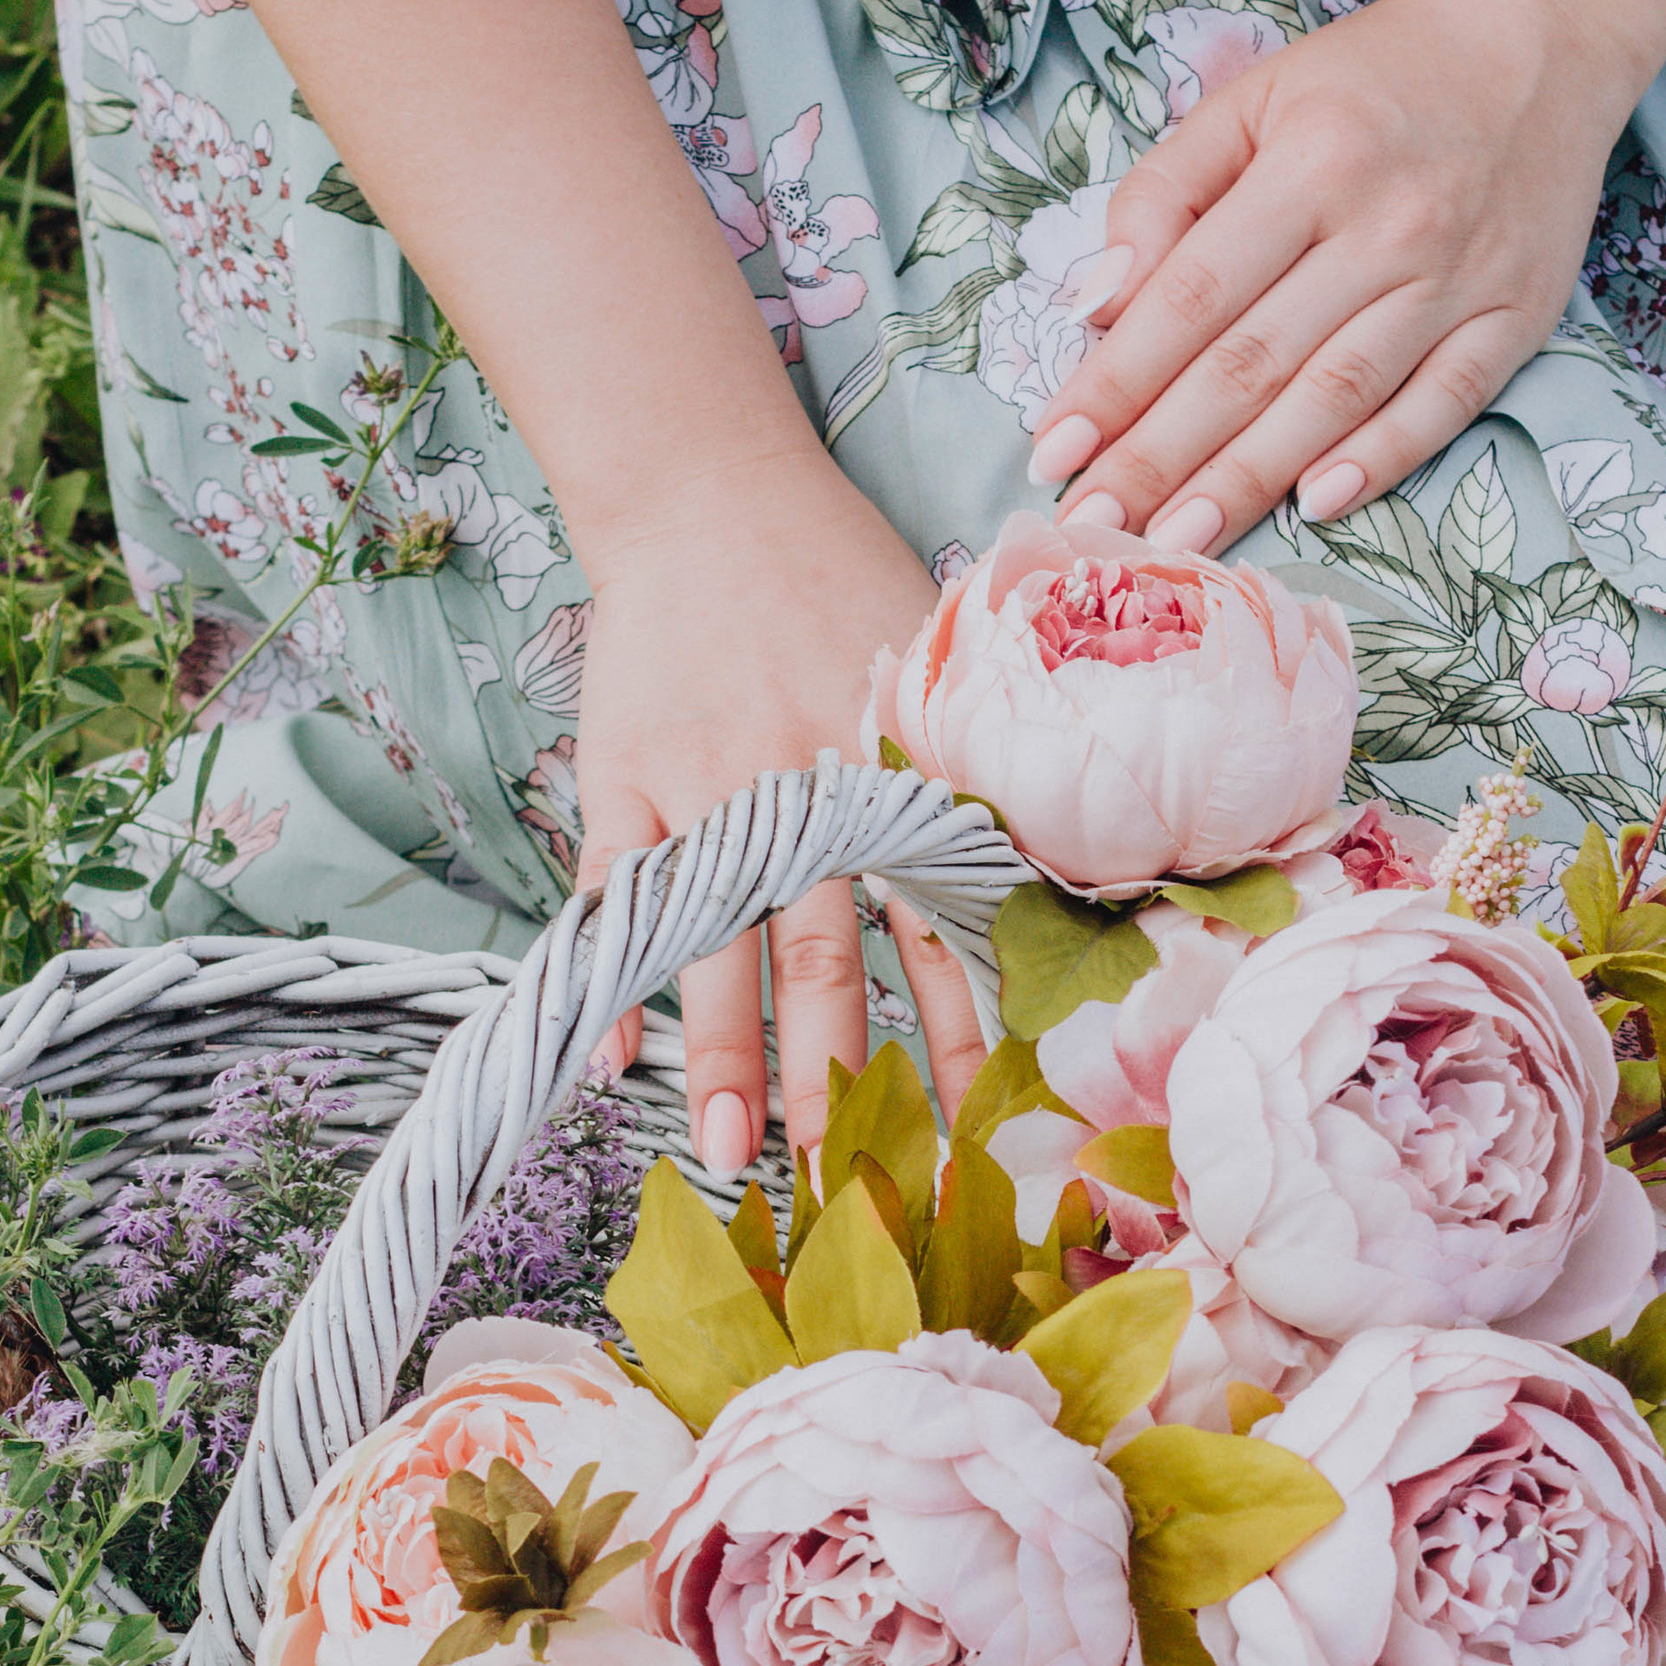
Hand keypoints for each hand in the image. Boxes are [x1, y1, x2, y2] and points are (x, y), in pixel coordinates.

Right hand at [576, 450, 976, 1171]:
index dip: (954, 1035)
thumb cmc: (840, 583)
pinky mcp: (627, 774)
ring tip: (727, 1153)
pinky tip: (611, 1060)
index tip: (973, 1131)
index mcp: (894, 773)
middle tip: (840, 1181)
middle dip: (829, 1076)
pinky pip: (617, 889)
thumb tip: (1054, 900)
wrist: (710, 484)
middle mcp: (806, 791)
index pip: (938, 927)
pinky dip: (612, 973)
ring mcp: (708, 787)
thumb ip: (970, 777)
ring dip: (722, 1056)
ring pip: (720, 941)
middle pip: (822, 956)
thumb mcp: (935, 667)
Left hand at [1029, 0, 1633, 552]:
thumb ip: (1164, 195)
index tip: (1055, 452)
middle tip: (1094, 524)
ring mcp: (1458, 278)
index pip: (1191, 298)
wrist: (1539, 40)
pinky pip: (1442, 404)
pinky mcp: (1515, 315)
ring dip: (1249, 479)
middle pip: (1252, 364)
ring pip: (1335, 398)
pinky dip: (1381, 458)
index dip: (1117, 383)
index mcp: (1313, 163)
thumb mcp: (1255, 102)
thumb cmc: (1371, 87)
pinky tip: (1316, 504)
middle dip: (1161, 456)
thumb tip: (1095, 305)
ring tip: (1176, 540)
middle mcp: (1387, 225)